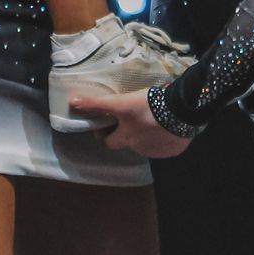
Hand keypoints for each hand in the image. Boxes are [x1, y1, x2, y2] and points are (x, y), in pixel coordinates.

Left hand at [68, 88, 192, 157]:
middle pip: (127, 143)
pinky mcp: (173, 150)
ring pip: (146, 144)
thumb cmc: (148, 106)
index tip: (106, 121)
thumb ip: (97, 104)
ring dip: (145, 134)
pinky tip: (165, 124)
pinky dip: (162, 137)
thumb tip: (72, 102)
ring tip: (149, 116)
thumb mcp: (121, 102)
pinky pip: (164, 145)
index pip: (107, 142)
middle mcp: (139, 149)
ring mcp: (158, 151)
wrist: (181, 110)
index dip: (104, 133)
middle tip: (129, 116)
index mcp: (126, 139)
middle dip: (125, 133)